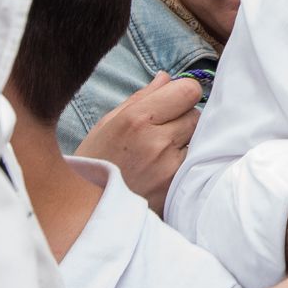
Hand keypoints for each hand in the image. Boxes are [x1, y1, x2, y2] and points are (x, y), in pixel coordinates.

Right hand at [71, 72, 201, 213]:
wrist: (87, 210)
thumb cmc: (96, 161)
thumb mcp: (108, 124)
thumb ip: (141, 98)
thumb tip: (166, 77)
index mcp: (136, 119)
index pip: (189, 90)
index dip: (183, 94)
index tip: (174, 102)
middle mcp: (156, 141)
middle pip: (196, 114)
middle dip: (184, 119)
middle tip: (164, 132)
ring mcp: (169, 167)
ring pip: (199, 139)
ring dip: (187, 142)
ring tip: (162, 152)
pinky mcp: (176, 187)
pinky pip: (195, 163)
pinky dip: (186, 163)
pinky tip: (164, 169)